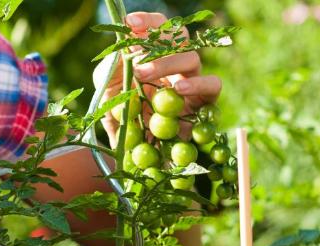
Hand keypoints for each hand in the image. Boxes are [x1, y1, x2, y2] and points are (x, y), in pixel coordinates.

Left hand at [101, 12, 222, 142]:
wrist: (131, 150)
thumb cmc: (121, 115)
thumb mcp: (107, 90)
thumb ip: (113, 69)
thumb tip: (124, 49)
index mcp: (154, 55)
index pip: (158, 28)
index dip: (148, 21)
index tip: (130, 22)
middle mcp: (175, 64)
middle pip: (179, 37)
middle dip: (157, 42)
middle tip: (135, 61)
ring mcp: (191, 82)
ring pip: (193, 59)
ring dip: (169, 63)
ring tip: (145, 76)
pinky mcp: (205, 103)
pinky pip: (212, 86)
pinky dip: (198, 85)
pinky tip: (178, 90)